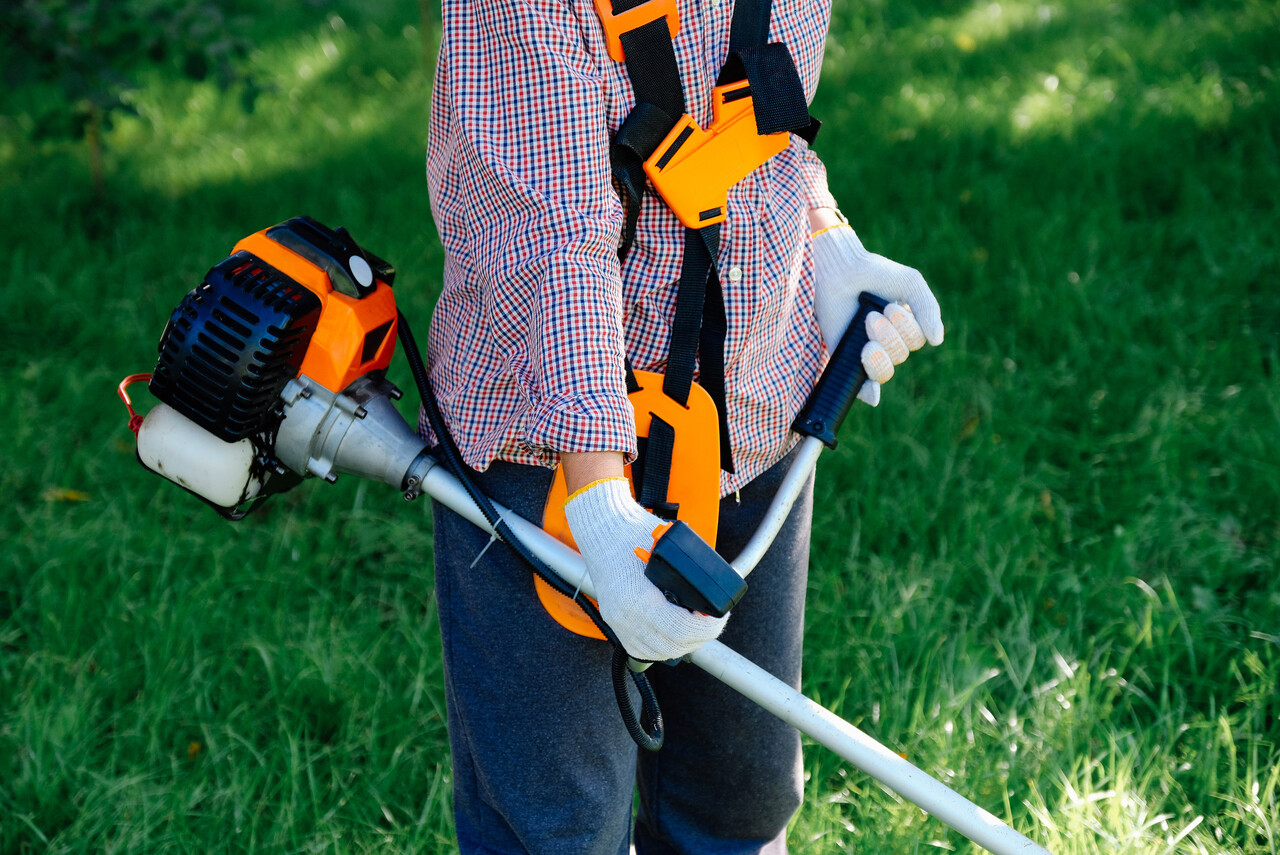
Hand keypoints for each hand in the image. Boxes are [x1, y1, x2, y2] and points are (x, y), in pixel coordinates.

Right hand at [564, 478, 726, 661]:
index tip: (719, 616)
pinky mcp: (614, 621)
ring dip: (682, 644)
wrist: (600, 526)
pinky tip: (675, 632)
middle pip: (672, 646)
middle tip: (712, 620)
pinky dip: (662, 645)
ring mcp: (617, 622)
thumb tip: (714, 590)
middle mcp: (624, 616)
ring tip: (696, 626)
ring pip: (658, 652)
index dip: (707, 628)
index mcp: (637, 599)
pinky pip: (642, 649)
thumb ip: (689, 572)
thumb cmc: (631, 530)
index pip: (681, 630)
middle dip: (700, 636)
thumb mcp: (668, 548)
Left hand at [810, 224, 943, 405]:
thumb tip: (937, 341)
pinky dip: (870, 392)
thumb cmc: (874, 274)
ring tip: (865, 324)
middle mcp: (887, 340)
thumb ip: (927, 309)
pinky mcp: (846, 358)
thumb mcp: (910, 284)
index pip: (917, 341)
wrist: (838, 271)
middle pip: (901, 355)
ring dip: (879, 349)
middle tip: (871, 315)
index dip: (907, 329)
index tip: (889, 307)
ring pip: (885, 369)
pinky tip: (872, 391)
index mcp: (905, 325)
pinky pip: (863, 386)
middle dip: (888, 335)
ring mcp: (866, 350)